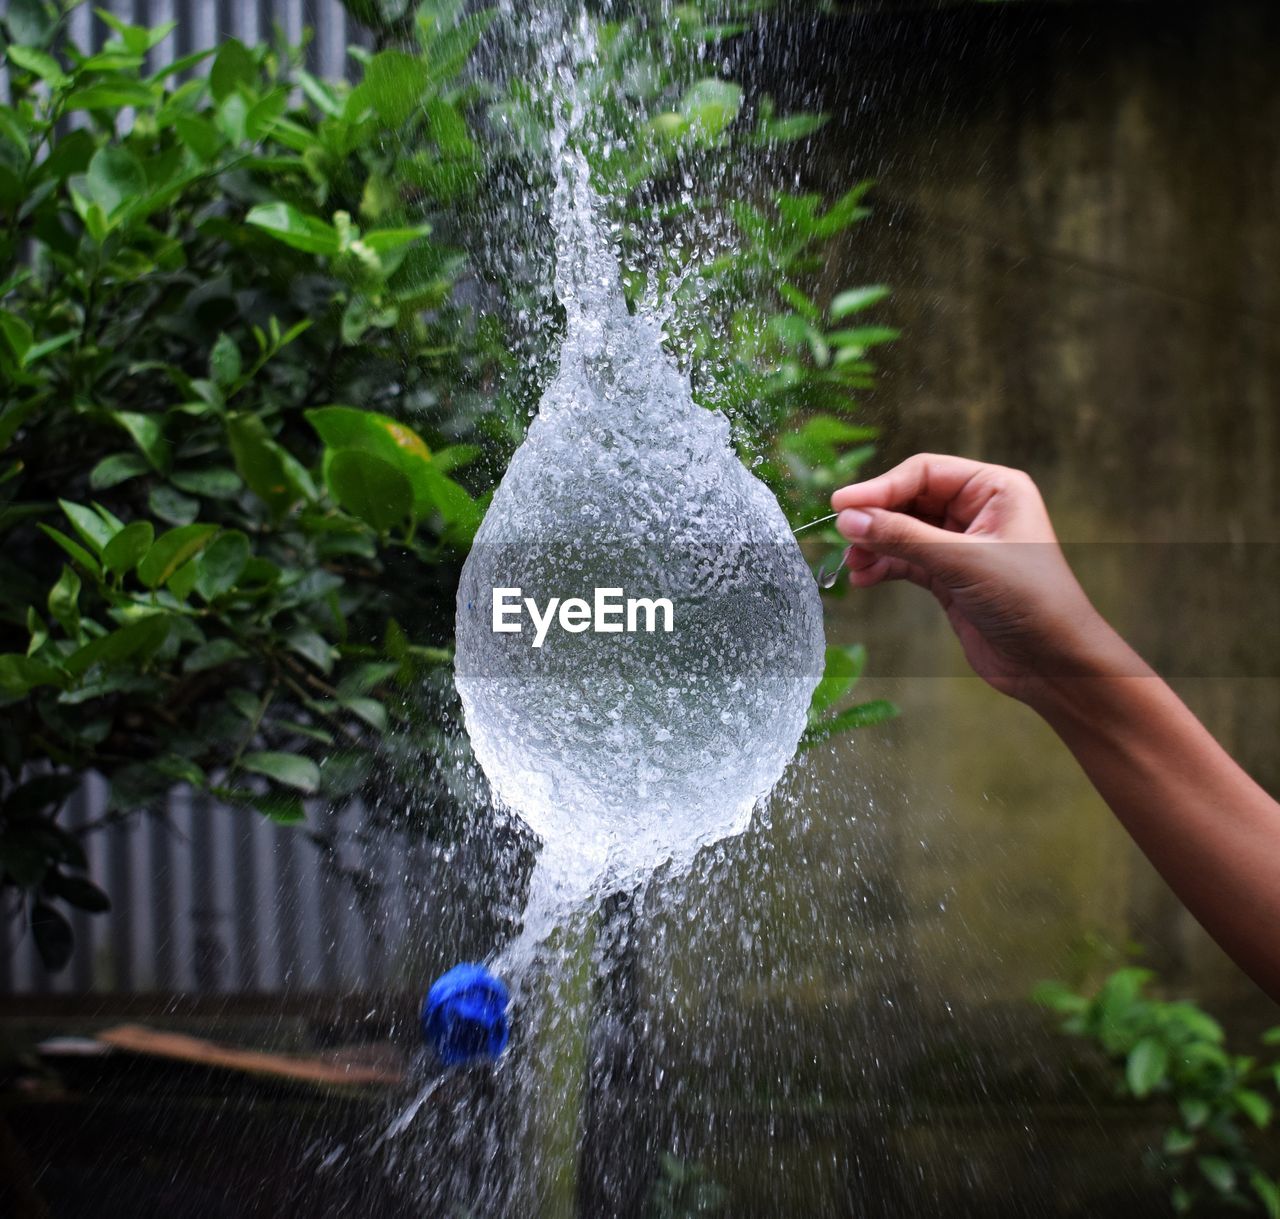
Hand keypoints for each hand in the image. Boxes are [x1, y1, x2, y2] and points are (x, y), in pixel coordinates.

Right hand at [831, 453, 1120, 702]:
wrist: (1055, 664)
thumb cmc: (1030, 602)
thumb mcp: (962, 562)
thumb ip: (903, 538)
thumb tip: (849, 519)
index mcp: (994, 489)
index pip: (924, 473)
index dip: (881, 487)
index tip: (842, 504)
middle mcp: (978, 511)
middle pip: (910, 500)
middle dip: (876, 518)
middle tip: (842, 535)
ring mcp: (962, 545)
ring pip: (904, 532)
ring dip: (875, 545)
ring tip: (853, 563)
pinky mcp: (950, 577)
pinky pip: (907, 561)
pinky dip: (884, 567)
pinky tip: (865, 578)